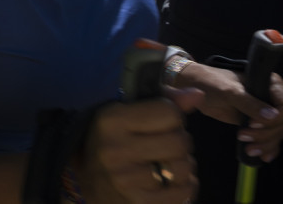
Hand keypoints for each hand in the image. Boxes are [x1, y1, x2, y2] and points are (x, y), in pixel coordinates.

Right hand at [78, 90, 199, 202]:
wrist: (89, 184)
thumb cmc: (114, 141)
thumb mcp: (127, 113)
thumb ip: (163, 100)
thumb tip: (198, 95)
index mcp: (111, 120)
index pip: (169, 112)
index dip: (171, 117)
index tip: (158, 123)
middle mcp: (115, 149)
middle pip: (180, 141)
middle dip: (179, 142)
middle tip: (164, 145)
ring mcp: (127, 179)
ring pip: (184, 167)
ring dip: (182, 166)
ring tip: (165, 164)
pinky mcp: (140, 203)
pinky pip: (185, 192)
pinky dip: (183, 187)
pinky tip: (166, 182)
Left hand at [177, 62, 282, 161]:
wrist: (194, 87)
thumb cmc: (210, 82)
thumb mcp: (228, 91)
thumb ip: (249, 103)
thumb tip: (273, 115)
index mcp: (269, 83)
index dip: (274, 118)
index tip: (253, 124)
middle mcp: (271, 97)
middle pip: (281, 122)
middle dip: (266, 133)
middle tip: (244, 135)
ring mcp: (264, 111)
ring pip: (276, 132)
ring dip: (266, 143)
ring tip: (250, 149)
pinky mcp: (256, 123)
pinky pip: (269, 137)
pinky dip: (268, 147)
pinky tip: (263, 156)